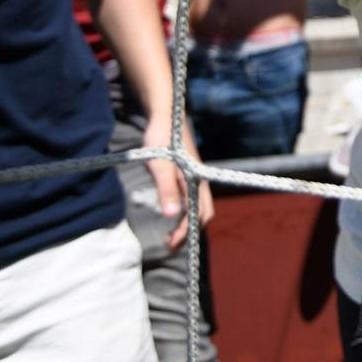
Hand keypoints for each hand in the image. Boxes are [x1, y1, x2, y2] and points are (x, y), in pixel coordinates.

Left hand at [142, 119, 214, 253]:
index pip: (198, 214)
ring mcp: (196, 178)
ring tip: (170, 237)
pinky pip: (192, 200)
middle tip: (169, 245)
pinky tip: (171, 215)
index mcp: (196, 180)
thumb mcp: (159, 165)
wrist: (166, 116)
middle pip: (202, 213)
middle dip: (189, 232)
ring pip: (198, 207)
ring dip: (187, 224)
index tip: (170, 244)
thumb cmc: (162, 138)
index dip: (186, 231)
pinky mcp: (189, 175)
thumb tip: (170, 216)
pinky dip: (185, 213)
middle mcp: (200, 181)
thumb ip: (165, 189)